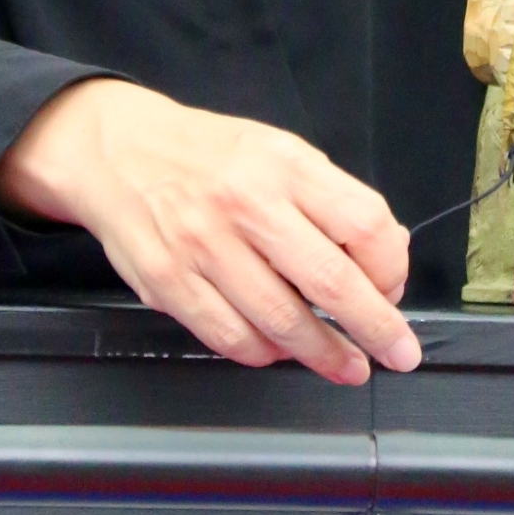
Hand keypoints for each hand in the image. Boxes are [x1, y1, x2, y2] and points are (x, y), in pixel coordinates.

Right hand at [0, 79, 419, 386]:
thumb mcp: (277, 151)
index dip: (390, 267)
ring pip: (281, 321)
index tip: (394, 291)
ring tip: (347, 365)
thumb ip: (329, 197)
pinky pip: (230, 337)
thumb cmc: (207, 155)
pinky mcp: (168, 282)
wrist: (115, 148)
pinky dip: (264, 354)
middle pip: (331, 280)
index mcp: (284, 165)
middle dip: (375, 327)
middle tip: (398, 353)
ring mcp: (203, 246)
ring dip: (323, 354)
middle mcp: (246, 203)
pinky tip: (281, 353)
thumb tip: (385, 252)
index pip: (363, 222)